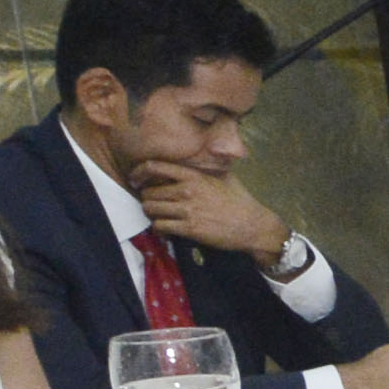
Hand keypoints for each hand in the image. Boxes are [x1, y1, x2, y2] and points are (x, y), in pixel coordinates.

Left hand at [130, 160, 292, 261]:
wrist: (252, 225)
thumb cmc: (239, 200)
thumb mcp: (224, 176)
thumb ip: (204, 168)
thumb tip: (194, 160)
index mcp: (194, 175)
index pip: (155, 167)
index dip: (139, 172)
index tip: (136, 179)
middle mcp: (187, 191)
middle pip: (149, 192)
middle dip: (147, 198)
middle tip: (153, 202)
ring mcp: (187, 210)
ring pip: (151, 209)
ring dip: (151, 213)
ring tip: (159, 215)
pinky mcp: (189, 229)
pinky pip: (160, 226)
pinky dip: (159, 228)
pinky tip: (166, 228)